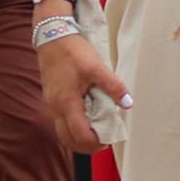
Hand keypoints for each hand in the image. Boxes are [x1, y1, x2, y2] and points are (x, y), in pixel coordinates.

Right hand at [40, 28, 128, 154]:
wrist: (52, 34)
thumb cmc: (73, 50)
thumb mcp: (96, 66)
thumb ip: (113, 86)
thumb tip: (128, 103)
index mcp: (67, 103)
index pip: (80, 136)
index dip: (95, 143)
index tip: (109, 139)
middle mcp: (56, 107)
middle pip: (68, 140)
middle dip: (87, 146)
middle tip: (104, 141)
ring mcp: (51, 104)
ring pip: (63, 132)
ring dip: (79, 137)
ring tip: (97, 132)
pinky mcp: (51, 98)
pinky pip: (61, 121)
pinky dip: (74, 126)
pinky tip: (87, 118)